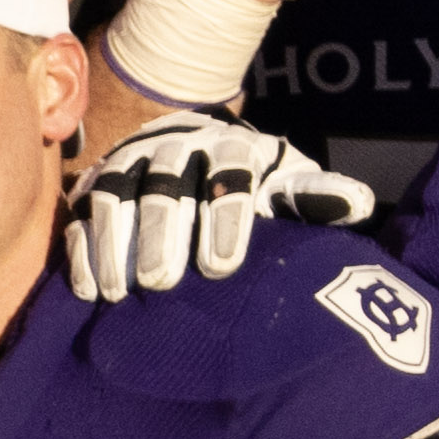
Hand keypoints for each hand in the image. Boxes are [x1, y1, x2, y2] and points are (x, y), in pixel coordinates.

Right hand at [60, 104, 380, 303]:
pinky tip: (90, 289)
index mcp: (233, 146)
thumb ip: (313, 196)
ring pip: (116, 195)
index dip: (223, 219)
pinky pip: (81, 213)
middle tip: (163, 282)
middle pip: (166, 185)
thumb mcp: (285, 182)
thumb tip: (357, 206)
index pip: (230, 174)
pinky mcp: (94, 183)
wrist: (195, 148)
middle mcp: (178, 147)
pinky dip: (82, 249)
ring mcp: (130, 162)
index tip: (222, 268)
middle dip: (161, 234)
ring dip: (115, 244)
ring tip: (121, 292)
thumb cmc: (252, 181)